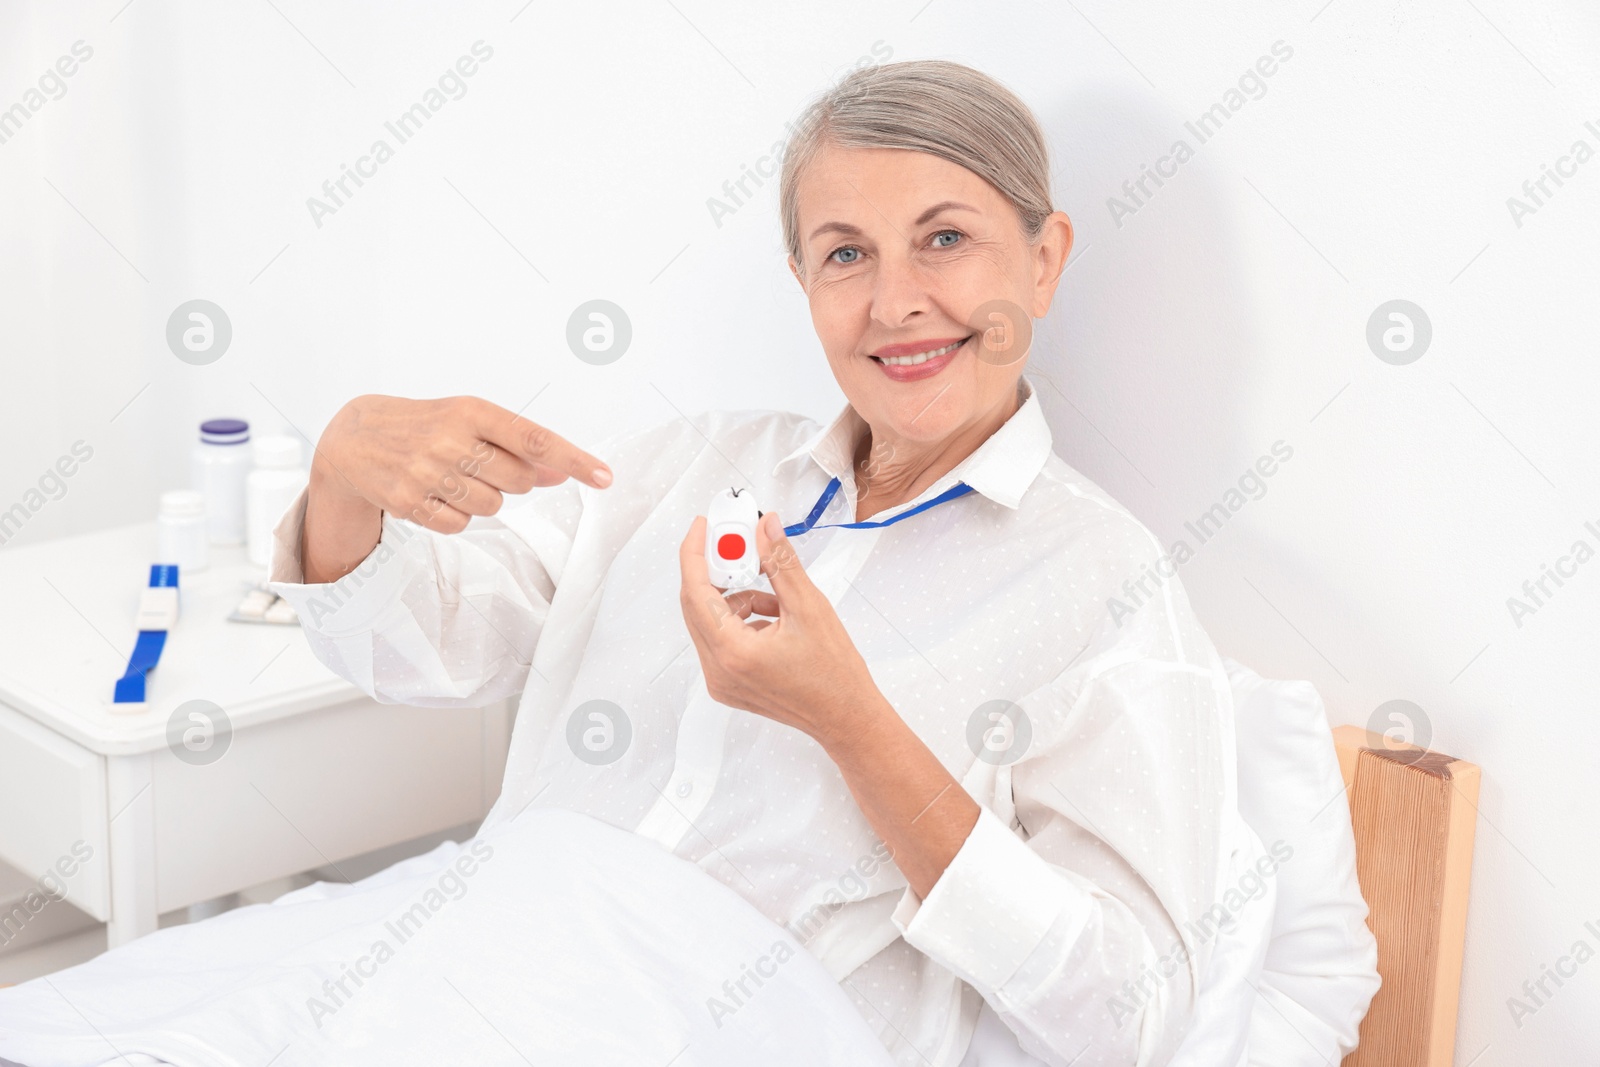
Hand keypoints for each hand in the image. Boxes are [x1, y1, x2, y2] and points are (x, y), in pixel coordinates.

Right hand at [314, 394, 612, 532]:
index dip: (573, 459)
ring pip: (492, 507)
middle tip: (479, 465)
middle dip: (511, 480)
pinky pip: (460, 525)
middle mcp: (450, 439)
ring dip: (482, 499)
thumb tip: (559, 473)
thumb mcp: (470, 422)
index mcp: (471, 410)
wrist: (354, 439)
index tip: (605, 477)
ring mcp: (427, 472)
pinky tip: (433, 494)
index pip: (534, 438)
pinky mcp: (409, 502)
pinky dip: (455, 516)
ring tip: (451, 478)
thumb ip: (515, 445)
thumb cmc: (427, 427)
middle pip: (518, 481)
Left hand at [678, 511, 884, 748]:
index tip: (702, 526)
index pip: (695, 592)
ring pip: (712, 621)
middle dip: (719, 572)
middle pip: (698, 605)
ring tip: (777, 600)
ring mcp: (721, 681)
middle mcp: (719, 671)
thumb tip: (766, 526)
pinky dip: (742, 620)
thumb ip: (780, 562)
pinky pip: (721, 639)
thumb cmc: (833, 672)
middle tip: (741, 547)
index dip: (695, 554)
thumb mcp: (809, 606)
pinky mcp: (729, 684)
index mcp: (733, 652)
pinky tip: (775, 620)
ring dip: (737, 599)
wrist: (846, 716)